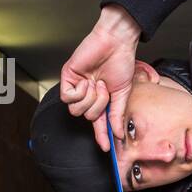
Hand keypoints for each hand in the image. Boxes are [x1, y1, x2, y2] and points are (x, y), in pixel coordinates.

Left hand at [59, 5, 140, 151]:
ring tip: (97, 83)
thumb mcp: (123, 94)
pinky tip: (86, 80)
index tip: (106, 148)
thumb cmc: (121, 63)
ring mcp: (77, 87)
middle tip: (105, 90)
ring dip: (90, 98)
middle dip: (98, 106)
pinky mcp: (68, 78)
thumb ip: (117, 114)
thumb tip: (117, 133)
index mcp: (101, 99)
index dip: (102, 135)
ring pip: (77, 109)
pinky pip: (68, 98)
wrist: (115, 43)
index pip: (99, 122)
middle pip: (87, 116)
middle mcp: (88, 95)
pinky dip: (79, 92)